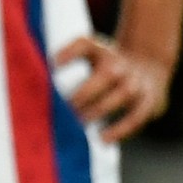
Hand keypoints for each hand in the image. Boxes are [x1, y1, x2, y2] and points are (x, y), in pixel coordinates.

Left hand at [56, 33, 171, 141]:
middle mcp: (121, 64)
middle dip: (83, 94)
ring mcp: (137, 82)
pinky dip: (121, 129)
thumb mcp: (88, 57)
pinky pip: (137, 116)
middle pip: (107, 74)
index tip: (51, 65)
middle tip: (63, 110)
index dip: (69, 51)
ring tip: (78, 124)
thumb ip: (63, 66)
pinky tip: (103, 139)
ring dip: (99, 111)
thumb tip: (32, 85)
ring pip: (122, 95)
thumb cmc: (103, 67)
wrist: (146, 66)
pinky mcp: (149, 101)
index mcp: (101, 51)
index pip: (85, 44)